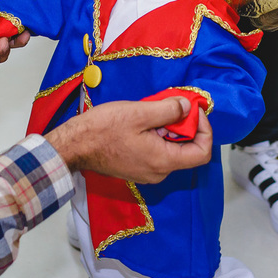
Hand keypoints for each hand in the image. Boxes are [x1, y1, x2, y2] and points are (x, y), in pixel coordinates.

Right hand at [46, 98, 212, 183]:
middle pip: (187, 150)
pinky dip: (157, 135)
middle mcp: (159, 172)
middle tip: (170, 104)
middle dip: (184, 125)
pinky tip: (142, 121)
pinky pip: (157, 152)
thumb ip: (168, 110)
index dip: (204, 129)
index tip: (192, 110)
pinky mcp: (137, 168)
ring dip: (169, 128)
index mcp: (163, 161)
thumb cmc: (103, 129)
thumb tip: (188, 107)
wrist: (73, 146)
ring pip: (171, 149)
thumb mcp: (139, 112)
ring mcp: (147, 173)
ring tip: (153, 109)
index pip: (202, 153)